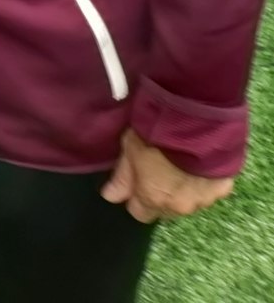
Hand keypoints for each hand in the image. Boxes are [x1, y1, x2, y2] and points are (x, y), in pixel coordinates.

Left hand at [101, 128, 234, 222]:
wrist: (195, 120)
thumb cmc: (155, 133)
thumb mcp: (130, 148)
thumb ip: (121, 177)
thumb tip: (110, 197)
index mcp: (154, 200)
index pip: (140, 213)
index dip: (135, 197)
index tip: (135, 181)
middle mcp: (180, 208)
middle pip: (165, 210)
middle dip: (160, 195)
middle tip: (158, 170)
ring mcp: (205, 199)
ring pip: (189, 202)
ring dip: (183, 189)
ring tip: (180, 164)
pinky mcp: (224, 187)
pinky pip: (210, 190)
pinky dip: (203, 181)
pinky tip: (199, 162)